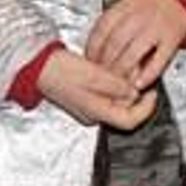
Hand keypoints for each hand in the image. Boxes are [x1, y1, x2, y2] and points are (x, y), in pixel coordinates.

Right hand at [37, 49, 156, 130]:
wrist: (34, 65)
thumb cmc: (59, 70)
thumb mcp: (94, 75)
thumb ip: (118, 85)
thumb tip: (134, 91)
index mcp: (96, 112)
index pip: (130, 120)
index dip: (146, 108)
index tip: (152, 90)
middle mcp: (92, 114)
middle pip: (123, 109)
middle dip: (133, 92)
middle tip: (136, 73)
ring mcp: (86, 106)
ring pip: (114, 100)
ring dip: (122, 86)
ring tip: (122, 68)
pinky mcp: (81, 96)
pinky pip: (103, 94)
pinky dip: (110, 84)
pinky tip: (107, 70)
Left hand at [85, 0, 185, 89]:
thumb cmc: (147, 3)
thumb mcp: (125, 4)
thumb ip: (110, 23)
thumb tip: (91, 47)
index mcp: (124, 7)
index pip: (102, 28)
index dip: (93, 47)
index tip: (89, 59)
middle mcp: (138, 17)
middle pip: (115, 43)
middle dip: (105, 62)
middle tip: (100, 74)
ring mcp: (156, 29)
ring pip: (133, 53)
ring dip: (121, 70)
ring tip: (115, 81)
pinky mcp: (172, 41)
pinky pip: (159, 60)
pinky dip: (147, 74)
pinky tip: (138, 84)